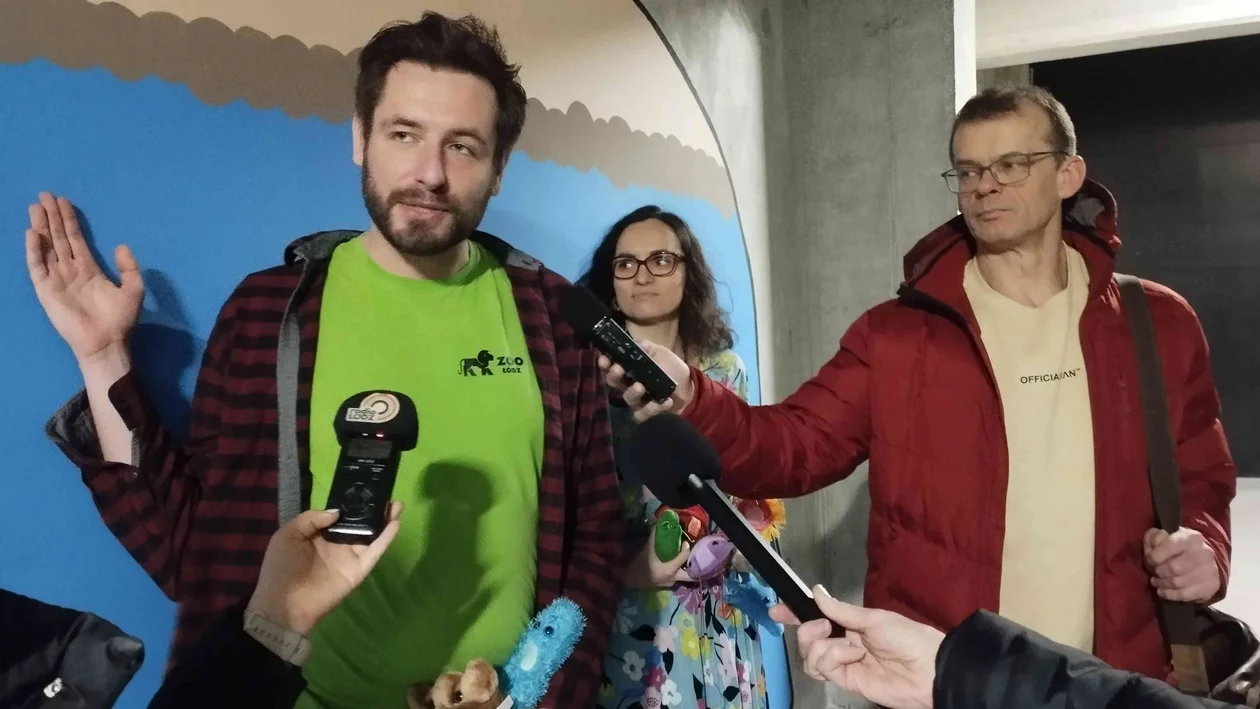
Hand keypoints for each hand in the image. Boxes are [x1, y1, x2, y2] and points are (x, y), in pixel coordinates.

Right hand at [25, 193, 143, 364]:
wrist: (107, 343)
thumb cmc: (120, 320)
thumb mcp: (133, 290)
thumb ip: (129, 267)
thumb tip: (121, 245)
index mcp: (88, 269)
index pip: (75, 239)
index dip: (69, 220)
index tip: (63, 201)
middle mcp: (70, 270)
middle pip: (58, 237)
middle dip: (52, 216)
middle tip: (44, 195)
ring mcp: (57, 279)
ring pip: (46, 247)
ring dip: (41, 227)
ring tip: (36, 207)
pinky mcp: (47, 290)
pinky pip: (38, 266)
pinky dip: (34, 250)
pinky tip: (33, 233)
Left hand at [247, 502, 402, 634]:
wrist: (284, 603)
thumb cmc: (281, 567)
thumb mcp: (288, 535)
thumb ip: (311, 519)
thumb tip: (337, 512)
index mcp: (319, 536)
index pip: (340, 517)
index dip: (352, 504)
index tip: (365, 490)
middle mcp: (337, 545)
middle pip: (359, 525)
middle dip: (373, 511)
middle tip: (388, 496)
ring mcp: (349, 558)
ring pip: (371, 537)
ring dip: (384, 521)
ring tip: (397, 505)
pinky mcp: (358, 571)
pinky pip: (374, 553)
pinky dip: (385, 540)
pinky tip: (394, 524)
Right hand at [598, 340, 692, 421]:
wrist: (688, 385)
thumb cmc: (670, 367)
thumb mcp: (658, 352)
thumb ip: (645, 347)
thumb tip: (632, 344)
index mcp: (629, 370)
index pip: (611, 367)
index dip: (605, 364)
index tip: (604, 359)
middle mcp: (628, 385)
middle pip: (614, 383)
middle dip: (613, 376)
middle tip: (618, 370)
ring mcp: (637, 401)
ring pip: (628, 399)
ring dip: (632, 392)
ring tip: (640, 386)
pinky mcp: (648, 413)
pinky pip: (645, 414)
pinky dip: (654, 408)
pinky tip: (666, 401)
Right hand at [624, 525, 692, 587]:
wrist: (627, 579)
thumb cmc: (638, 565)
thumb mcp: (646, 549)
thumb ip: (653, 536)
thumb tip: (657, 521)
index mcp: (669, 569)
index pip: (684, 558)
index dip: (687, 548)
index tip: (685, 541)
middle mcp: (673, 579)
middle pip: (691, 575)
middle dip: (697, 567)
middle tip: (697, 556)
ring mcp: (670, 584)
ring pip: (684, 577)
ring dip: (688, 569)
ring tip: (689, 559)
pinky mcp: (665, 585)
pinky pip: (677, 578)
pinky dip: (679, 571)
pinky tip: (677, 565)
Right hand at [772, 587, 940, 708]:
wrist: (928, 669)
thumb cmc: (906, 637)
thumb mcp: (873, 618)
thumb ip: (841, 610)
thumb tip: (815, 592)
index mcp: (849, 623)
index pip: (816, 617)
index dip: (794, 615)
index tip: (777, 611)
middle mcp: (842, 642)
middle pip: (806, 638)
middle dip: (808, 630)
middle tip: (826, 628)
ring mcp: (843, 663)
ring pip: (810, 655)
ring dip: (823, 647)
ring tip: (849, 647)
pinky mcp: (846, 680)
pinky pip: (823, 668)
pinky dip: (833, 659)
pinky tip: (853, 657)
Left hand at [1144, 527, 1220, 602]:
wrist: (1206, 558)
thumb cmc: (1180, 547)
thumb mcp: (1166, 536)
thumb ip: (1154, 538)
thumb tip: (1151, 545)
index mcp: (1191, 538)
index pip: (1170, 546)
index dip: (1154, 556)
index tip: (1149, 560)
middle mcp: (1204, 553)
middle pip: (1174, 568)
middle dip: (1158, 572)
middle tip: (1153, 572)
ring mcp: (1210, 570)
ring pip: (1178, 583)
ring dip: (1162, 584)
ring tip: (1156, 582)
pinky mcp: (1212, 586)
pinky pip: (1186, 595)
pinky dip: (1170, 595)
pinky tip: (1163, 591)